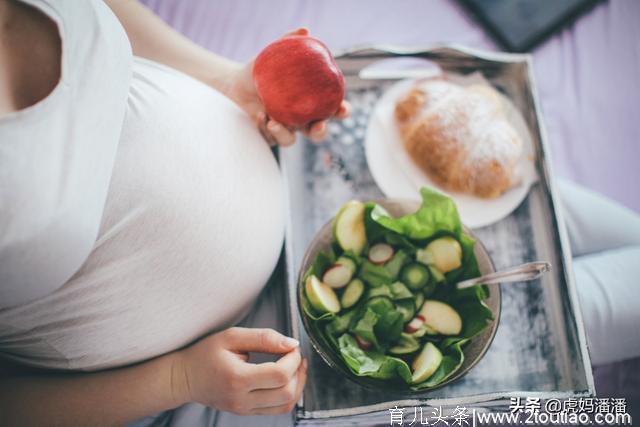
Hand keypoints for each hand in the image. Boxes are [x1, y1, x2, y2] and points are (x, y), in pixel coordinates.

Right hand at [173, 327, 306, 414]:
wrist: (184, 378)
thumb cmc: (205, 354)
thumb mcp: (232, 336)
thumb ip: (263, 338)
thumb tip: (291, 344)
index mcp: (237, 378)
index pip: (280, 374)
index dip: (293, 359)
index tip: (292, 347)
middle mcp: (242, 399)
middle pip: (287, 392)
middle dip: (299, 371)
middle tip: (295, 355)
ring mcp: (244, 409)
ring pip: (286, 405)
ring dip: (297, 385)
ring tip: (295, 367)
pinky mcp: (247, 413)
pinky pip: (277, 410)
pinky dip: (288, 394)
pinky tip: (285, 378)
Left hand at [225, 28, 350, 146]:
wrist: (238, 82)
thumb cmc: (264, 68)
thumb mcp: (275, 53)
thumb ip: (290, 41)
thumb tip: (305, 30)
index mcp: (312, 102)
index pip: (333, 108)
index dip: (342, 111)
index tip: (343, 109)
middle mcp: (302, 119)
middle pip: (317, 133)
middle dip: (321, 132)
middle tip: (318, 126)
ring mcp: (286, 129)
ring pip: (291, 141)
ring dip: (284, 134)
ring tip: (272, 122)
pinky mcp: (269, 135)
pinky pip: (270, 137)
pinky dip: (264, 127)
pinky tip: (259, 115)